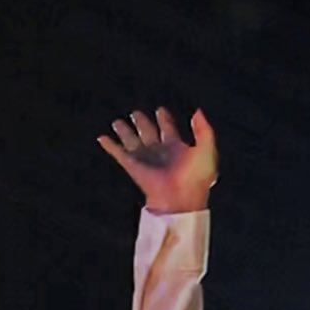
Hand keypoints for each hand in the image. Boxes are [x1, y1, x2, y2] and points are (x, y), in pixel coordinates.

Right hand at [97, 106, 217, 212]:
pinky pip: (119, 154)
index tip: (160, 110)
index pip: (168, 130)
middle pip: (148, 134)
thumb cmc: (195, 178)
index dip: (165, 120)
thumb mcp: (206, 150)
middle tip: (135, 113)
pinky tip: (102, 138)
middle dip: (142, 123)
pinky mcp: (133, 168)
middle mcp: (160, 153)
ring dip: (125, 132)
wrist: (180, 199)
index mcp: (178, 149)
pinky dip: (110, 146)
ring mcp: (146, 160)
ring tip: (117, 122)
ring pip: (132, 142)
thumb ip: (203, 130)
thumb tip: (197, 111)